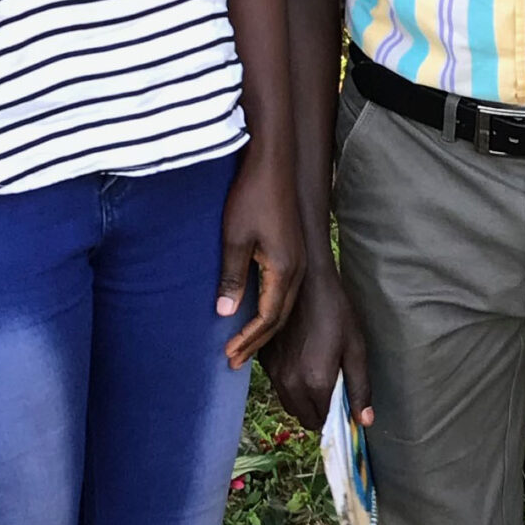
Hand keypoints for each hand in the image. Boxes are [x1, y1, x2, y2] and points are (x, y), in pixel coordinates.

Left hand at [218, 148, 304, 368]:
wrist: (272, 164)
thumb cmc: (251, 197)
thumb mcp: (234, 238)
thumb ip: (232, 277)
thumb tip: (226, 313)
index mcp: (285, 269)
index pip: (268, 317)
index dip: (248, 339)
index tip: (229, 355)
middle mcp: (297, 269)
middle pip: (279, 318)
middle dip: (256, 341)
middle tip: (233, 360)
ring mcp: (298, 261)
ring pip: (284, 307)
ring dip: (263, 328)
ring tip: (243, 344)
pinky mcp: (293, 252)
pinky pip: (284, 292)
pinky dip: (269, 310)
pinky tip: (255, 313)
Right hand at [260, 263, 371, 431]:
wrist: (305, 282)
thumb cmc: (336, 312)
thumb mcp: (356, 348)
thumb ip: (359, 388)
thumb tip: (364, 422)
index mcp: (316, 383)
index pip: (321, 421)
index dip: (333, 415)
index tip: (340, 401)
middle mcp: (290, 383)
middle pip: (302, 416)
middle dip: (317, 410)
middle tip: (331, 387)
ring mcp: (273, 372)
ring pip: (288, 402)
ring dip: (302, 398)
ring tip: (316, 371)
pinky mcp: (263, 359)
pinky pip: (277, 384)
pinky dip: (288, 382)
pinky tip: (301, 358)